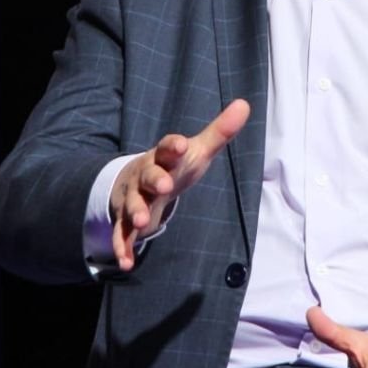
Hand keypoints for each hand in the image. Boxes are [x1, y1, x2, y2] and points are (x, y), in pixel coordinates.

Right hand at [108, 99, 248, 269]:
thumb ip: (219, 131)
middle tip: (165, 186)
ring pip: (132, 204)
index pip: (167, 148)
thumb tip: (245, 104)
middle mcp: (145, 175)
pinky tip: (126, 262)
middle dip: (155, 180)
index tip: (180, 145)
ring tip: (144, 223)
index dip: (172, 146)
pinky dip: (123, 247)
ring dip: (137, 212)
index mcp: (163, 157)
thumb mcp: (196, 150)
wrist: (136, 180)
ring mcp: (133, 198)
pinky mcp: (126, 220)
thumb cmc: (173, 165)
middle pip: (148, 176)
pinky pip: (122, 234)